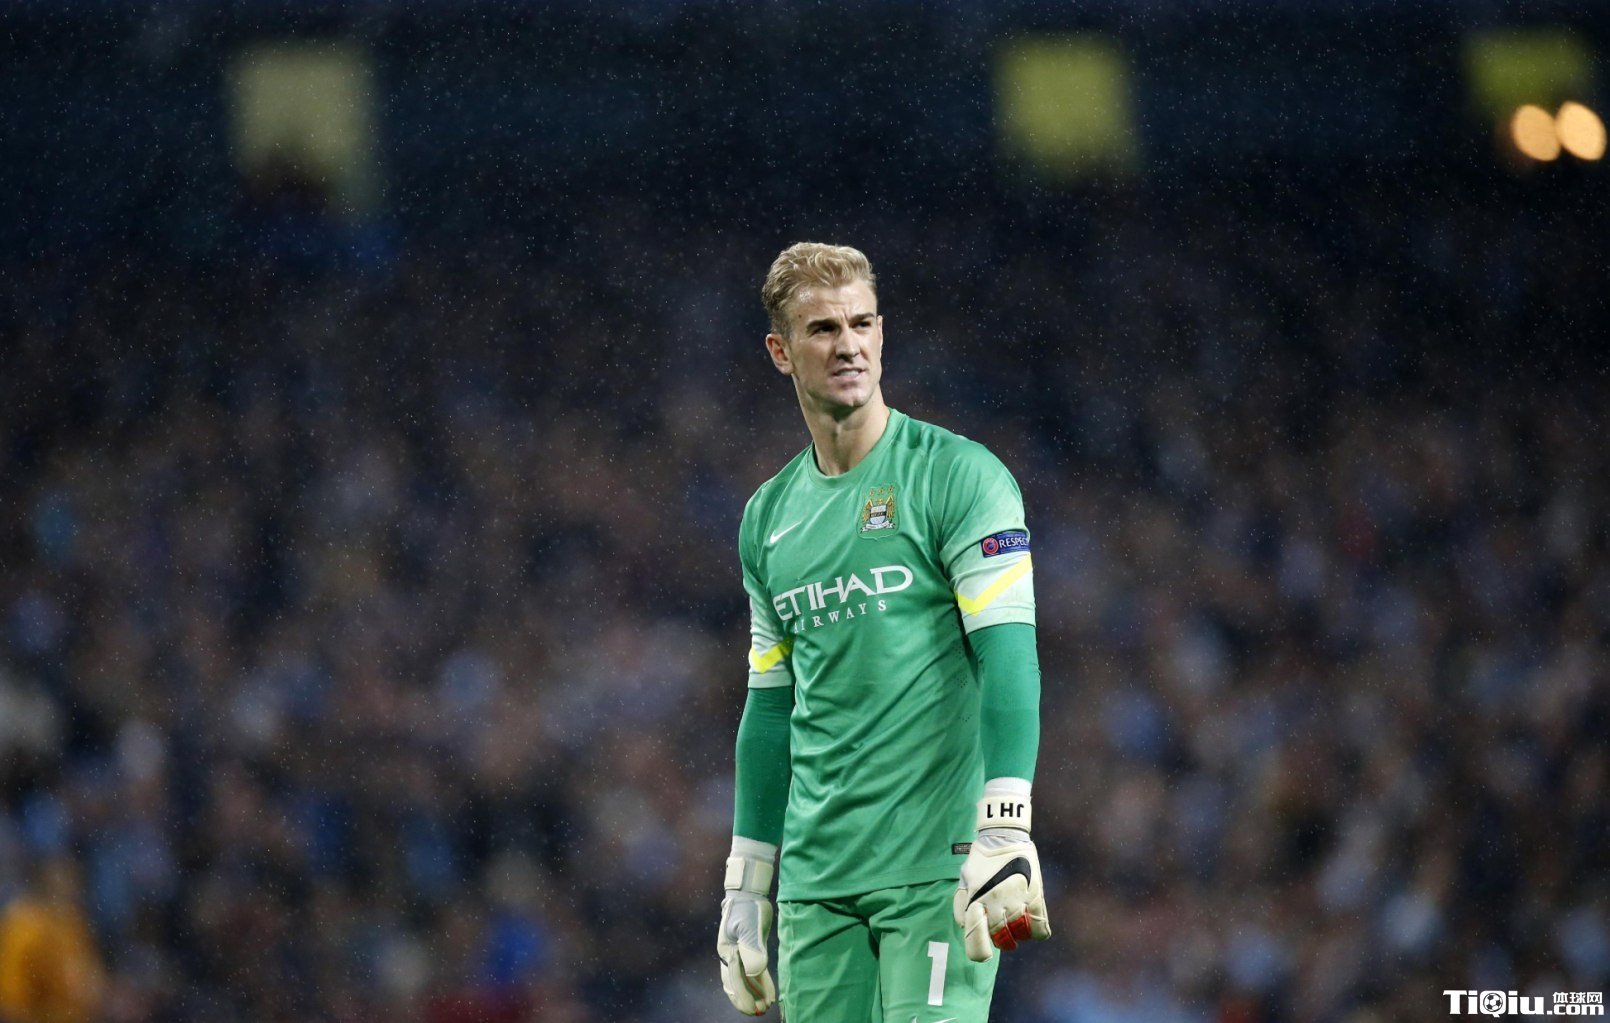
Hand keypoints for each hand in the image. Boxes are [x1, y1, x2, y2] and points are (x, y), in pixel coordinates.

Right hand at [718, 839, 776, 1015]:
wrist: (750, 894)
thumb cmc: (747, 907)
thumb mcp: (750, 926)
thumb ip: (752, 948)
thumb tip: (755, 971)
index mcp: (727, 951)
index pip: (734, 978)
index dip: (744, 994)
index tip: (753, 1007)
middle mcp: (731, 956)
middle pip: (736, 984)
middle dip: (746, 1000)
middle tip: (758, 1012)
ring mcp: (741, 955)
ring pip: (746, 981)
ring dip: (754, 996)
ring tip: (765, 1009)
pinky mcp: (752, 953)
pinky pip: (755, 974)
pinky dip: (762, 985)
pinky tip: (770, 996)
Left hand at [953, 791, 1050, 961]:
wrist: (1004, 835)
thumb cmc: (981, 859)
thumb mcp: (964, 879)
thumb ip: (961, 905)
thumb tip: (966, 927)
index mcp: (977, 902)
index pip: (977, 943)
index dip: (978, 951)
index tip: (983, 949)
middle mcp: (997, 905)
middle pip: (1001, 941)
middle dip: (998, 939)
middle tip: (999, 927)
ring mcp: (1018, 901)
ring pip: (1020, 936)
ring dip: (1016, 933)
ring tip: (1013, 920)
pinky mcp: (1036, 896)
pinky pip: (1041, 930)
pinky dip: (1036, 931)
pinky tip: (1030, 920)